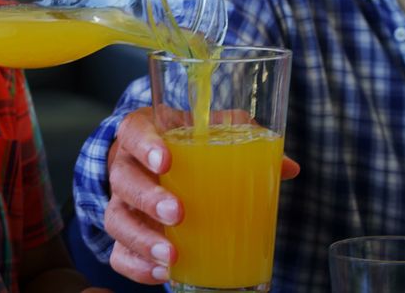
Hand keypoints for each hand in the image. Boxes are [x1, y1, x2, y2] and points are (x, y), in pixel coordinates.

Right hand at [104, 109, 299, 283]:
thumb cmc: (186, 144)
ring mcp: (122, 202)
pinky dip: (137, 266)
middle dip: (148, 198)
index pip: (134, 131)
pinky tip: (163, 273)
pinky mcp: (125, 232)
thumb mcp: (210, 132)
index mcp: (145, 133)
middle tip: (178, 213)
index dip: (145, 145)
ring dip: (142, 240)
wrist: (154, 161)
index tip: (165, 160)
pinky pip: (120, 253)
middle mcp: (126, 166)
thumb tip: (287, 168)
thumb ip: (244, 139)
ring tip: (172, 256)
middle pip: (124, 179)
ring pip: (117, 220)